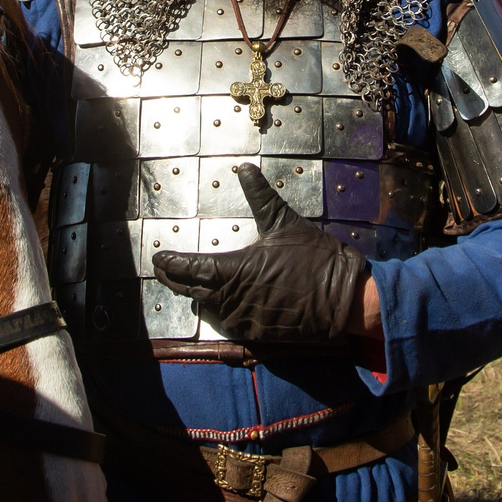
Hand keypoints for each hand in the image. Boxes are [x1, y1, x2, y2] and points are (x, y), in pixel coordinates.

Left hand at [152, 166, 370, 351]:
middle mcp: (234, 298)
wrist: (343, 296)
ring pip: (206, 310)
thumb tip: (245, 168)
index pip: (191, 268)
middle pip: (191, 292)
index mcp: (237, 269)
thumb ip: (260, 196)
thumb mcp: (284, 222)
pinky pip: (226, 325)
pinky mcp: (256, 334)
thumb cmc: (314, 258)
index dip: (171, 263)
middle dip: (175, 280)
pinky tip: (216, 303)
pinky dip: (216, 312)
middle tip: (163, 270)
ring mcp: (244, 319)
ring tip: (188, 284)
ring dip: (196, 297)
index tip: (158, 258)